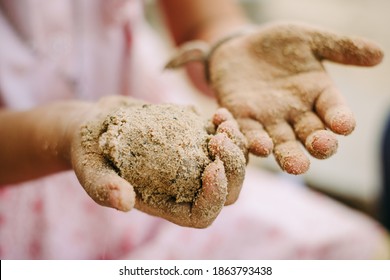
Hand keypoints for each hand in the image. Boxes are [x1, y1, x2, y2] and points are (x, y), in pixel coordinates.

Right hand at [70, 96, 246, 227]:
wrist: (96, 127)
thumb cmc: (90, 153)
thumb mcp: (90, 171)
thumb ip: (104, 188)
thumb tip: (124, 203)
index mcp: (166, 203)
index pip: (202, 214)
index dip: (215, 197)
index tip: (211, 166)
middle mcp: (185, 187)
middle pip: (228, 191)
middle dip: (233, 167)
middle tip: (221, 137)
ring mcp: (193, 163)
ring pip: (232, 165)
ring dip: (237, 145)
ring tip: (223, 120)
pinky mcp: (194, 141)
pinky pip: (223, 141)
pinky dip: (226, 127)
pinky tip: (218, 113)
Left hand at [166, 22, 383, 173]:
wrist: (240, 47)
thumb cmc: (277, 45)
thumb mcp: (307, 39)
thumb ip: (339, 47)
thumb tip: (378, 54)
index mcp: (317, 95)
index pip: (334, 111)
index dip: (340, 119)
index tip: (344, 125)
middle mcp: (296, 113)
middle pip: (310, 134)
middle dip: (317, 144)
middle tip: (320, 148)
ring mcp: (268, 119)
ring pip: (280, 142)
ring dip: (285, 154)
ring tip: (291, 163)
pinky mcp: (242, 119)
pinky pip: (248, 133)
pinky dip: (252, 142)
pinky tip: (258, 147)